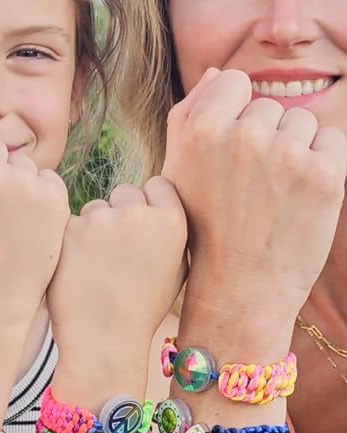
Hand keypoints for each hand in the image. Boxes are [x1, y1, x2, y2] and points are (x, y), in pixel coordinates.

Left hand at [47, 176, 186, 382]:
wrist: (103, 340)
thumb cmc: (142, 309)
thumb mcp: (176, 271)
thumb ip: (173, 233)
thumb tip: (163, 207)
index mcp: (171, 222)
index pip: (159, 185)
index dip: (150, 202)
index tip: (142, 220)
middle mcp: (138, 214)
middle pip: (126, 192)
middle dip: (122, 211)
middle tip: (117, 246)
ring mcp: (101, 219)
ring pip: (96, 207)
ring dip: (95, 226)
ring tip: (97, 264)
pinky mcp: (70, 229)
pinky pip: (72, 222)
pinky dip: (73, 239)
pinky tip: (78, 266)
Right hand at [164, 70, 345, 338]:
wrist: (238, 284)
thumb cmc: (204, 227)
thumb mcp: (177, 173)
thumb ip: (187, 116)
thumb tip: (216, 72)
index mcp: (202, 130)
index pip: (233, 82)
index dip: (234, 114)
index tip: (231, 149)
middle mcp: (244, 135)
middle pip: (268, 105)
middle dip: (263, 136)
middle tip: (249, 184)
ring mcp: (286, 154)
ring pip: (302, 123)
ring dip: (293, 150)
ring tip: (272, 193)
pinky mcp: (324, 175)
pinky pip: (332, 142)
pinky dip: (321, 165)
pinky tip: (297, 197)